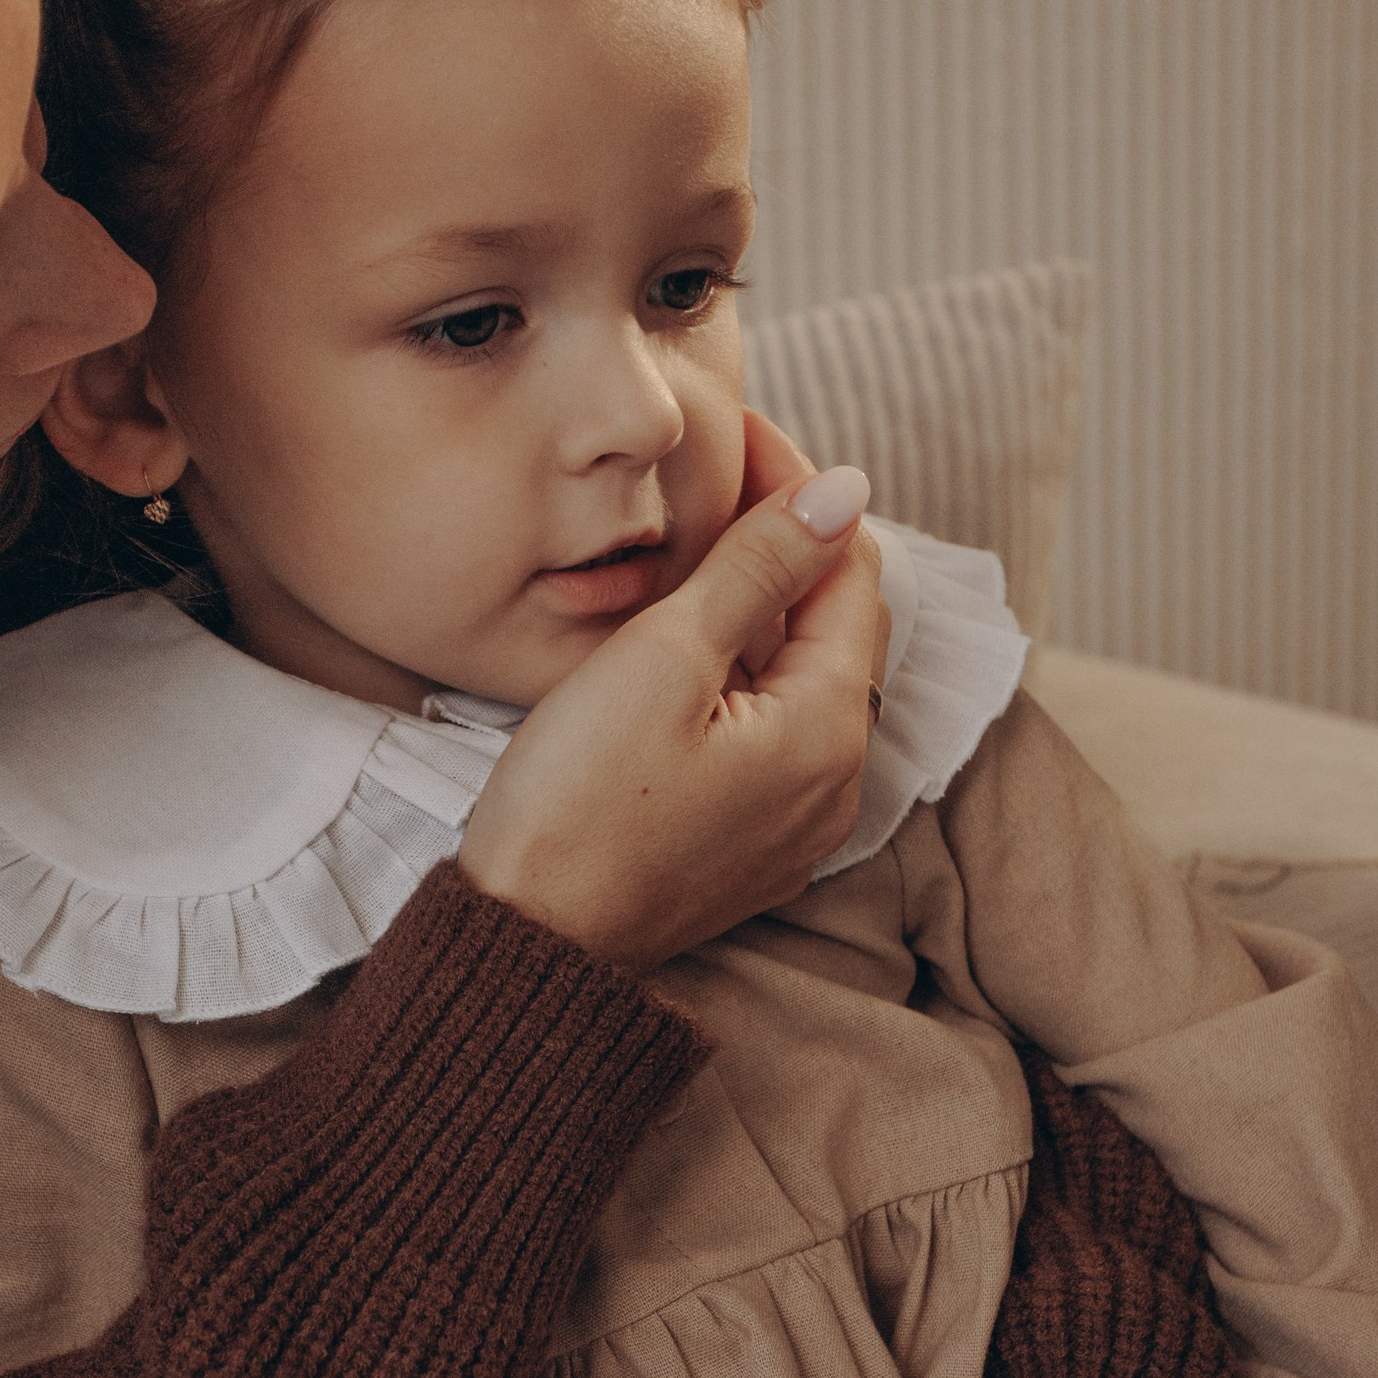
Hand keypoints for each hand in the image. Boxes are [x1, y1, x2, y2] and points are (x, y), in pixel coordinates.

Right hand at [459, 412, 888, 972]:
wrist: (528, 945)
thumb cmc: (577, 805)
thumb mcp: (663, 660)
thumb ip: (757, 569)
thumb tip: (843, 491)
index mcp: (828, 727)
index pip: (848, 568)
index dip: (799, 488)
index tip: (740, 432)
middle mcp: (836, 784)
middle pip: (834, 626)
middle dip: (787, 545)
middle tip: (716, 479)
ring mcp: (794, 826)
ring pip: (802, 682)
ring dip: (764, 611)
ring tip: (697, 550)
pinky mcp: (747, 852)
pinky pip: (771, 739)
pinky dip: (745, 678)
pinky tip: (689, 652)